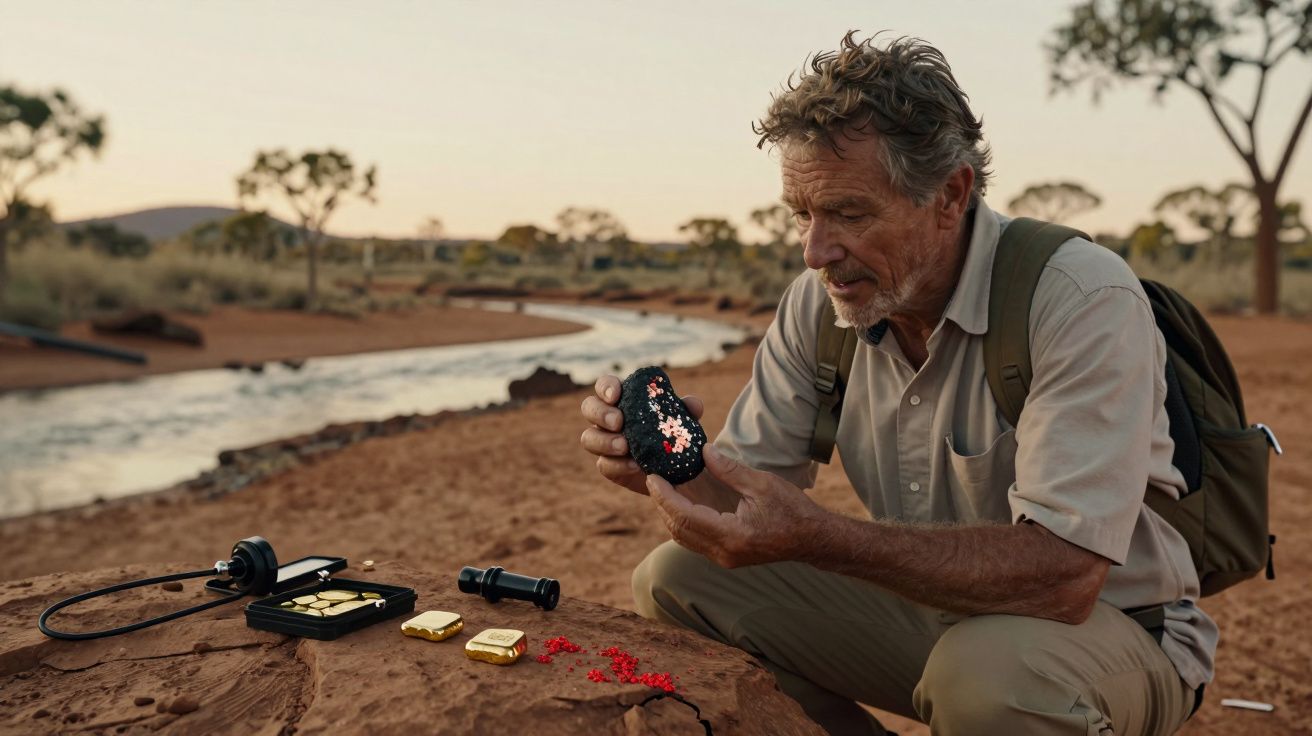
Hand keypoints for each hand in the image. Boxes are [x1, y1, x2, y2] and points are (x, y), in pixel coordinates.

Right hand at [580, 374, 704, 494]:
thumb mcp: (685, 420)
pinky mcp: (609, 466)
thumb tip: (692, 404)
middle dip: (600, 413)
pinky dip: (618, 465)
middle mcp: (608, 418)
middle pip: (589, 408)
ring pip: (588, 438)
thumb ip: (688, 410)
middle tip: (619, 421)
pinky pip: (604, 465)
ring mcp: (605, 443)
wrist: (677, 468)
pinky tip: (635, 465)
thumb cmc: (675, 433)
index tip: (616, 395)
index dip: (606, 387)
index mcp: (623, 399)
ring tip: (624, 446)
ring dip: (604, 441)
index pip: (605, 386)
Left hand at [646, 445, 830, 567]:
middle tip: (653, 480)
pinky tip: (682, 503)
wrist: (813, 539)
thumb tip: (703, 451)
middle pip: (679, 530)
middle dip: (662, 505)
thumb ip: (729, 469)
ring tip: (663, 489)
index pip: (685, 517)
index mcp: (732, 535)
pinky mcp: (727, 557)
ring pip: (684, 538)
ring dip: (670, 515)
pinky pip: (695, 541)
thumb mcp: (762, 483)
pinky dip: (684, 523)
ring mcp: (724, 558)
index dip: (664, 497)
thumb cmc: (793, 509)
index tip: (652, 477)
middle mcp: (724, 552)